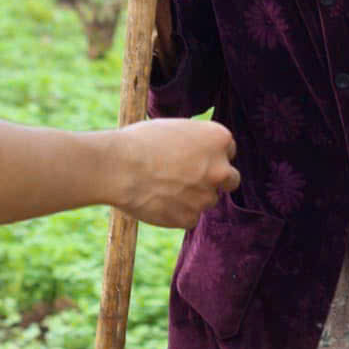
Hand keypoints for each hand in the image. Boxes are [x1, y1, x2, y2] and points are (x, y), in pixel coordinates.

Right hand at [109, 118, 238, 227]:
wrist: (118, 167)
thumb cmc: (140, 142)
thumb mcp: (175, 129)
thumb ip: (195, 142)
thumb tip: (200, 152)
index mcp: (218, 138)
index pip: (228, 150)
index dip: (211, 154)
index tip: (196, 157)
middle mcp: (220, 168)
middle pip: (230, 180)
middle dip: (215, 180)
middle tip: (193, 179)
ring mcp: (206, 196)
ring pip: (206, 200)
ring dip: (192, 197)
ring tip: (161, 187)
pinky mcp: (190, 218)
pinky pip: (189, 218)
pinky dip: (176, 213)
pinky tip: (156, 201)